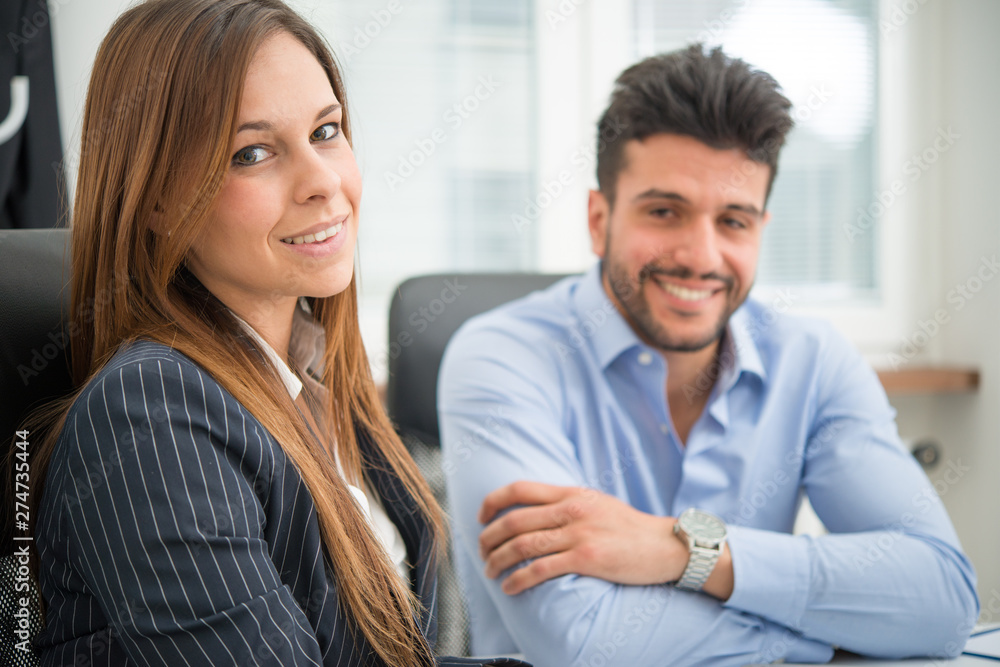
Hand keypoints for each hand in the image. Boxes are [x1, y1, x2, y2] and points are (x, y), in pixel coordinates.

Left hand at [477, 481, 686, 594]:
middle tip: (481, 551)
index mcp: (572, 493)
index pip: (520, 489)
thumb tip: (535, 511)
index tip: (481, 517)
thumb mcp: (596, 503)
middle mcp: (572, 509)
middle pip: (514, 520)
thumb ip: (567, 503)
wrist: (667, 545)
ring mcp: (579, 533)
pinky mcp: (586, 558)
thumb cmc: (631, 528)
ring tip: (490, 572)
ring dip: (498, 561)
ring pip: (522, 546)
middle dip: (488, 537)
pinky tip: (510, 587)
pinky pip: (541, 569)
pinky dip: (518, 579)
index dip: (493, 502)